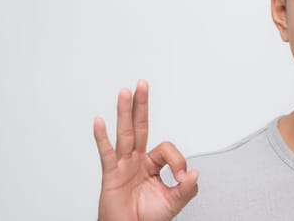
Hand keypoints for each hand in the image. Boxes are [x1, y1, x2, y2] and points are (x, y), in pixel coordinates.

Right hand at [94, 80, 198, 220]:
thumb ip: (187, 188)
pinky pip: (107, 153)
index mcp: (151, 165)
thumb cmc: (146, 218)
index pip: (166, 149)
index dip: (177, 161)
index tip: (181, 177)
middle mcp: (136, 161)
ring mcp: (123, 165)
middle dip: (142, 105)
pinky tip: (99, 122)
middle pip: (140, 127)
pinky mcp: (111, 174)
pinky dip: (101, 138)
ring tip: (125, 92)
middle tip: (143, 84)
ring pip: (125, 134)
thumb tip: (194, 173)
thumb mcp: (174, 202)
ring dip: (125, 112)